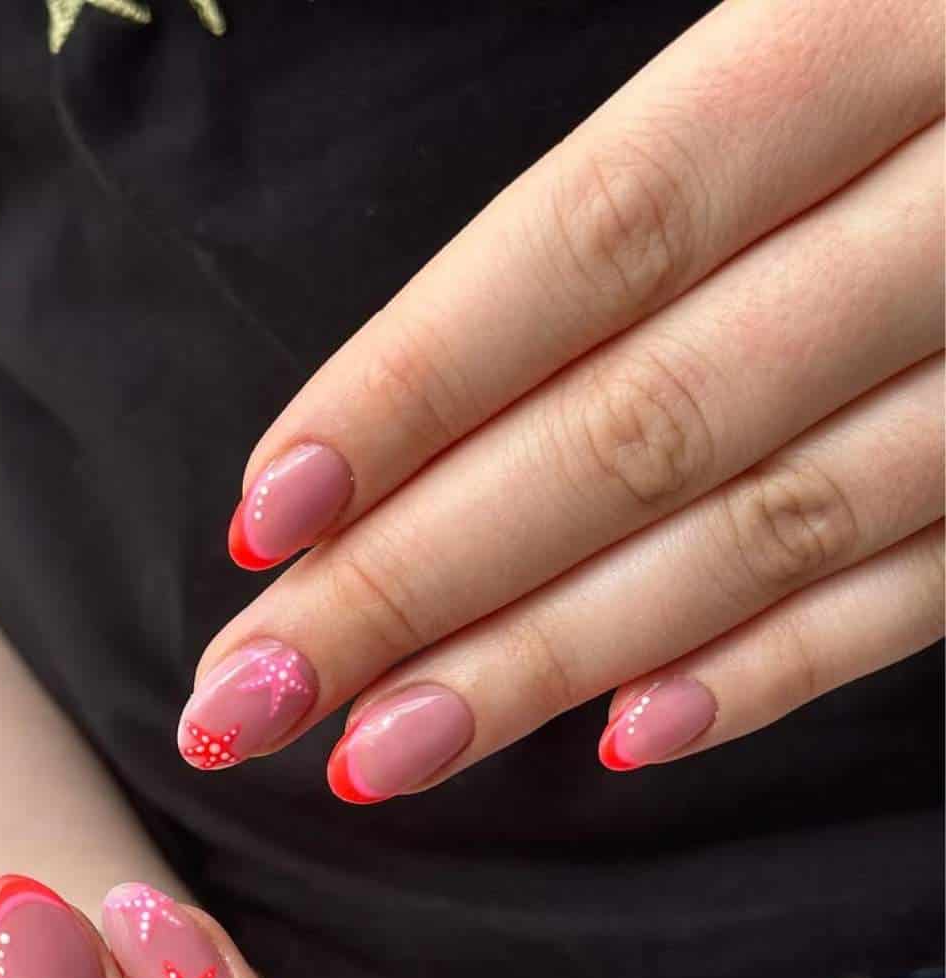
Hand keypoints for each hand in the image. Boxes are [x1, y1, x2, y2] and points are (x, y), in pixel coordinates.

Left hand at [178, 0, 942, 795]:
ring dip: (559, 658)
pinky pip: (932, 584)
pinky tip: (631, 738)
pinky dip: (778, 666)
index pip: (597, 236)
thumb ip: (682, 148)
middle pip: (646, 417)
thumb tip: (455, 385)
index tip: (265, 516)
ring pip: (770, 524)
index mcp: (868, 20)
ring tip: (384, 756)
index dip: (416, 384)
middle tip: (249, 695)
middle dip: (427, 577)